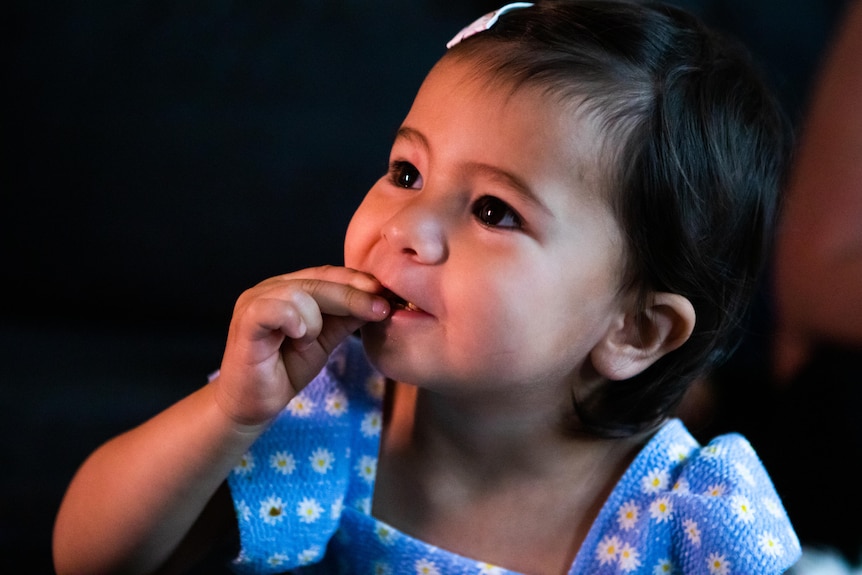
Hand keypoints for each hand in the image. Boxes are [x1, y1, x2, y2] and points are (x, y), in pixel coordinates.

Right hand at [212, 266, 389, 426]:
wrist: (253, 404)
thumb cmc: (286, 369)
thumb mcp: (325, 340)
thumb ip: (346, 319)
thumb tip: (380, 301)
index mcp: (290, 288)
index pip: (328, 274)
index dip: (357, 281)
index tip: (387, 293)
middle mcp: (271, 288)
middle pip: (320, 280)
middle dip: (354, 295)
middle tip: (380, 309)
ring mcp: (255, 301)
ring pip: (301, 293)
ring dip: (315, 320)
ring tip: (306, 341)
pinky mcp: (245, 321)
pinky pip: (275, 308)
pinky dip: (294, 320)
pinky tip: (299, 335)